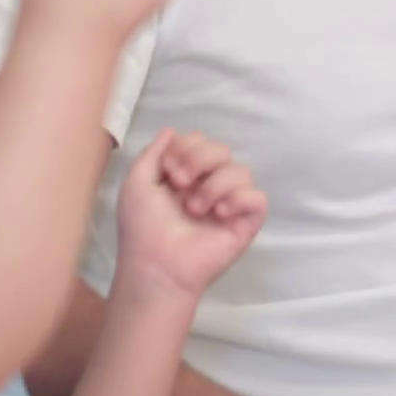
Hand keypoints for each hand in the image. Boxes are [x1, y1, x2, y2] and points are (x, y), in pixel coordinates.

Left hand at [115, 129, 266, 298]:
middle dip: (200, 159)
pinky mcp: (245, 224)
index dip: (187, 146)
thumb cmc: (142, 227)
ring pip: (242, 171)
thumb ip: (153, 153)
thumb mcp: (137, 183)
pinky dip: (240, 200)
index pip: (201, 141)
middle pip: (223, 149)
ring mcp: (229, 205)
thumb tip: (171, 130)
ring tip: (196, 210)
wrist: (156, 264)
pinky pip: (258, 198)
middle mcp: (210, 186)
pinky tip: (220, 214)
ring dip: (215, 184)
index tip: (169, 169)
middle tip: (180, 184)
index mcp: (187, 176)